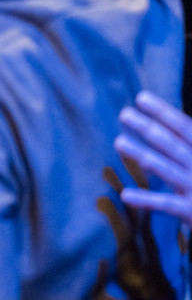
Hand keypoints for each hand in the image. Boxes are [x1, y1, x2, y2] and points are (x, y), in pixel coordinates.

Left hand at [114, 90, 191, 225]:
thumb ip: (183, 142)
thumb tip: (159, 125)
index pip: (184, 128)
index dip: (164, 112)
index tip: (141, 97)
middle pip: (173, 145)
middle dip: (149, 128)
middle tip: (124, 114)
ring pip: (167, 170)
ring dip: (143, 155)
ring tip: (118, 142)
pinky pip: (167, 204)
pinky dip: (147, 200)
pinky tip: (125, 195)